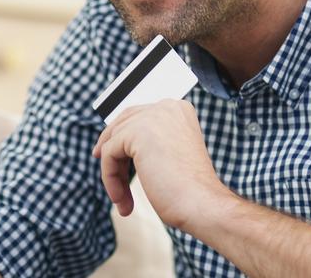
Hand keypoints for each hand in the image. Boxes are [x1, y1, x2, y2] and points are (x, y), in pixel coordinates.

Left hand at [92, 99, 224, 229]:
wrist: (202, 204)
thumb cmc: (190, 190)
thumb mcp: (169, 155)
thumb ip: (148, 142)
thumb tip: (111, 144)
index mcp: (178, 110)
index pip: (138, 117)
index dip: (123, 142)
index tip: (114, 165)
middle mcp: (166, 107)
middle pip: (122, 125)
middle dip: (113, 155)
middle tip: (114, 184)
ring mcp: (153, 116)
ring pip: (113, 142)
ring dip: (113, 174)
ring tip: (123, 200)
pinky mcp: (137, 131)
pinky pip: (108, 153)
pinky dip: (110, 178)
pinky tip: (121, 199)